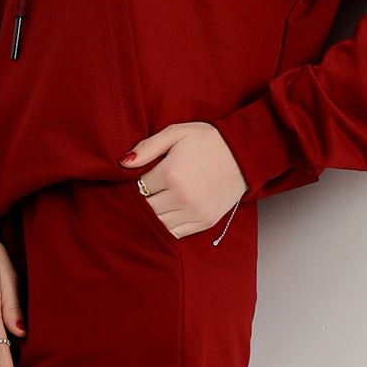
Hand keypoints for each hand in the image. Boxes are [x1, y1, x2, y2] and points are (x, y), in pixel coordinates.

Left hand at [120, 122, 246, 238]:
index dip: (134, 183)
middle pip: (146, 208)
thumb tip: (123, 164)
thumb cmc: (208, 140)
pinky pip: (175, 232)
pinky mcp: (204, 222)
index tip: (138, 177)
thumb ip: (148, 147)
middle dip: (141, 201)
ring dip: (153, 216)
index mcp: (171, 174)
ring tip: (156, 202)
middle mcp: (181, 197)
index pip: (138, 188)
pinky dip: (167, 225)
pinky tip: (168, 213)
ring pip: (158, 224)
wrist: (243, 153)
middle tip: (144, 191)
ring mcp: (194, 212)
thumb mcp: (176, 133)